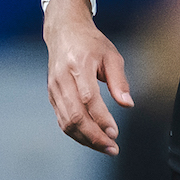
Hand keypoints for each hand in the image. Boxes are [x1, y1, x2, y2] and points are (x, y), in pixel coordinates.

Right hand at [44, 0, 132, 154]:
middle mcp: (63, 78)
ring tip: (104, 147)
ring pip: (67, 122)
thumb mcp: (111, 55)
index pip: (88, 98)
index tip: (114, 132)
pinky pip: (62, 120)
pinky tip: (91, 139)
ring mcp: (54, 88)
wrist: (64, 32)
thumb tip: (127, 104)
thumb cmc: (90, 43)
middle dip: (94, 136)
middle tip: (112, 147)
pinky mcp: (52, 95)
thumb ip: (119, 81)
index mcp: (78, 65)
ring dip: (86, 139)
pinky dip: (76, 134)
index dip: (101, 119)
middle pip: (75, 115)